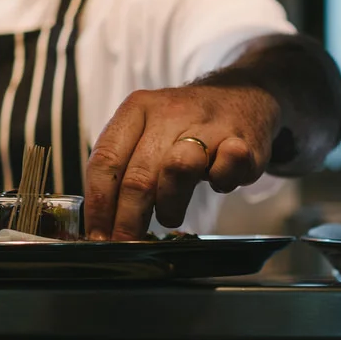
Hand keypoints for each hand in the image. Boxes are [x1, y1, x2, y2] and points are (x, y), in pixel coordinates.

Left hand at [84, 83, 279, 239]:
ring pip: (177, 170)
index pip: (105, 160)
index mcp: (138, 108)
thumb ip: (124, 167)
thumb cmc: (185, 125)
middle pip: (138, 176)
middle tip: (126, 244)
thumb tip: (102, 222)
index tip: (98, 235)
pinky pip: (225, 172)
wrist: (242, 95)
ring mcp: (208, 125)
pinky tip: (216, 182)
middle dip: (127, 220)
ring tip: (170, 215)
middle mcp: (170, 113)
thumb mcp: (148, 131)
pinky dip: (219, 185)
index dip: (98, 204)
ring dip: (169, 206)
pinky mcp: (242, 141)